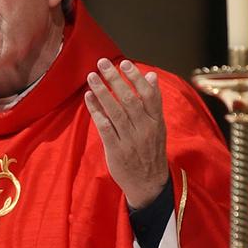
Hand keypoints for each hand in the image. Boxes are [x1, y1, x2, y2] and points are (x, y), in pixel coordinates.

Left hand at [84, 58, 167, 208]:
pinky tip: (88, 98)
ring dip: (102, 92)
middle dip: (115, 79)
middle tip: (102, 62)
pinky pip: (105, 127)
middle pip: (129, 100)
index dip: (135, 78)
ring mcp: (130, 140)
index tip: (124, 63)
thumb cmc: (151, 151)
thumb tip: (150, 75)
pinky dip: (96, 111)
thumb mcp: (158, 126)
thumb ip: (153, 102)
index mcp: (156, 122)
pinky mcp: (116, 150)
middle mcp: (145, 129)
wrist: (149, 185)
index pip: (148, 95)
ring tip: (92, 76)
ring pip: (115, 111)